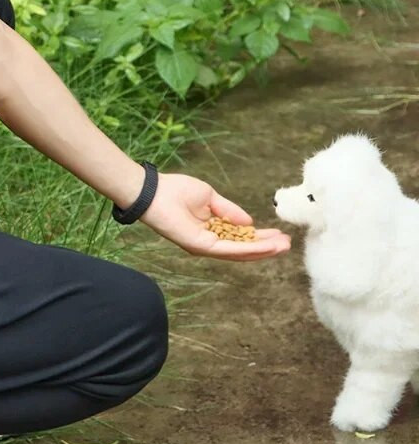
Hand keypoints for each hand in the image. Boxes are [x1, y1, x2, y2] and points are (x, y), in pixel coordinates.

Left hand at [141, 173, 290, 260]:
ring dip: (263, 251)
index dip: (260, 237)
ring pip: (239, 253)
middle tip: (288, 245)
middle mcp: (209, 241)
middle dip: (266, 247)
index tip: (280, 235)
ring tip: (283, 247)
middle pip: (243, 249)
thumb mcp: (210, 198)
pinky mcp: (200, 246)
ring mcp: (205, 246)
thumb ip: (229, 211)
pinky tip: (266, 246)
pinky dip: (249, 249)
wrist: (155, 191)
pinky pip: (229, 250)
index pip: (240, 238)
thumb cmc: (175, 191)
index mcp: (211, 229)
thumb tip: (249, 221)